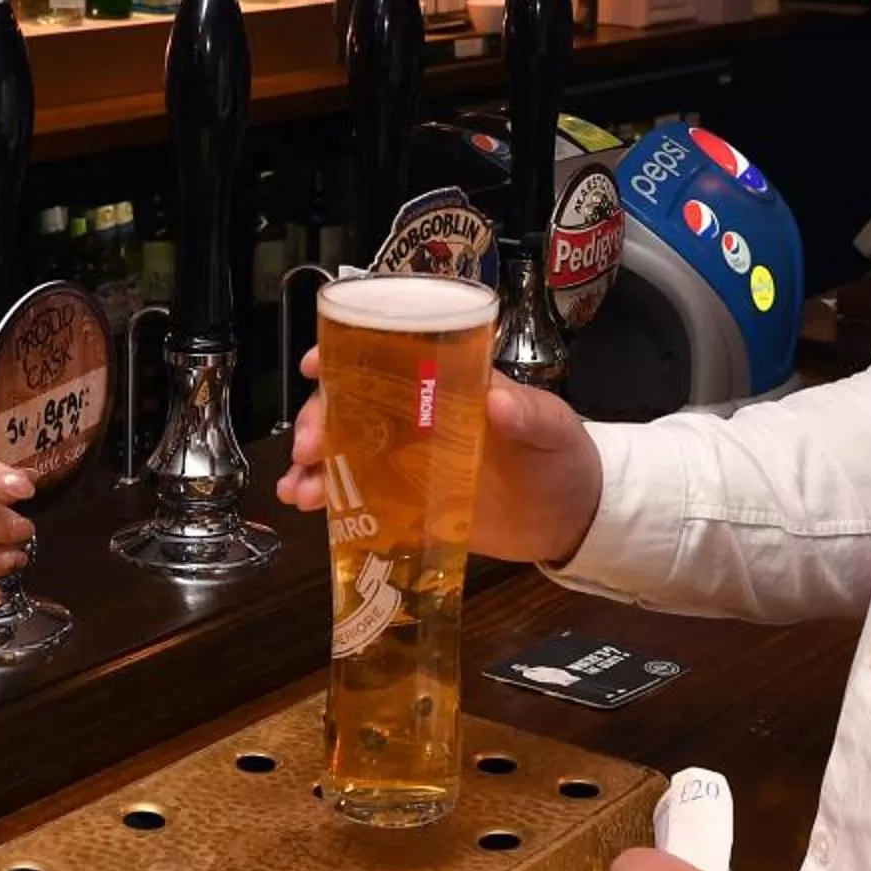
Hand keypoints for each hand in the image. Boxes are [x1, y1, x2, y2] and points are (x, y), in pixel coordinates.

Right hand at [271, 347, 607, 565]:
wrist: (572, 517)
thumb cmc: (561, 456)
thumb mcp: (552, 428)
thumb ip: (529, 415)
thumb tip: (498, 400)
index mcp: (445, 382)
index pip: (385, 354)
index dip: (343, 353)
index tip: (314, 364)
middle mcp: (416, 414)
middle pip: (351, 404)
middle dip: (319, 418)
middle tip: (309, 446)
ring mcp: (405, 458)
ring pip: (344, 448)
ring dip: (313, 462)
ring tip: (298, 487)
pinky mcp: (405, 500)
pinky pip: (356, 494)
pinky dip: (326, 498)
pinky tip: (304, 505)